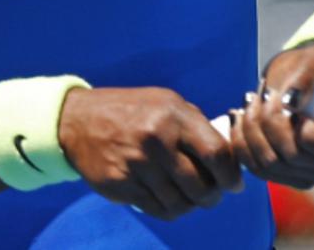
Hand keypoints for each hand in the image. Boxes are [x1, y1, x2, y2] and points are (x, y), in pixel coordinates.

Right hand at [58, 87, 242, 218]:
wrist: (78, 120)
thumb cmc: (131, 110)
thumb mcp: (166, 103)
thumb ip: (196, 126)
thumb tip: (228, 156)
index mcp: (173, 116)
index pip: (216, 153)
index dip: (230, 175)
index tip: (234, 184)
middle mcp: (156, 140)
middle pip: (201, 185)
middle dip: (213, 197)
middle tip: (213, 195)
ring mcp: (136, 164)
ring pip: (180, 203)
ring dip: (190, 205)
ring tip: (189, 198)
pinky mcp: (120, 184)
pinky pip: (157, 209)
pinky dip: (169, 210)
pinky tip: (169, 200)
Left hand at [230, 43, 313, 188]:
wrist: (304, 77)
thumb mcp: (313, 62)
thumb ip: (305, 79)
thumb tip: (290, 101)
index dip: (304, 129)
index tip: (288, 102)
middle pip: (295, 157)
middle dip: (268, 124)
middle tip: (256, 95)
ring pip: (272, 166)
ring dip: (251, 133)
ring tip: (246, 105)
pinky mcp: (294, 176)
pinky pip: (260, 170)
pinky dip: (244, 145)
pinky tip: (239, 121)